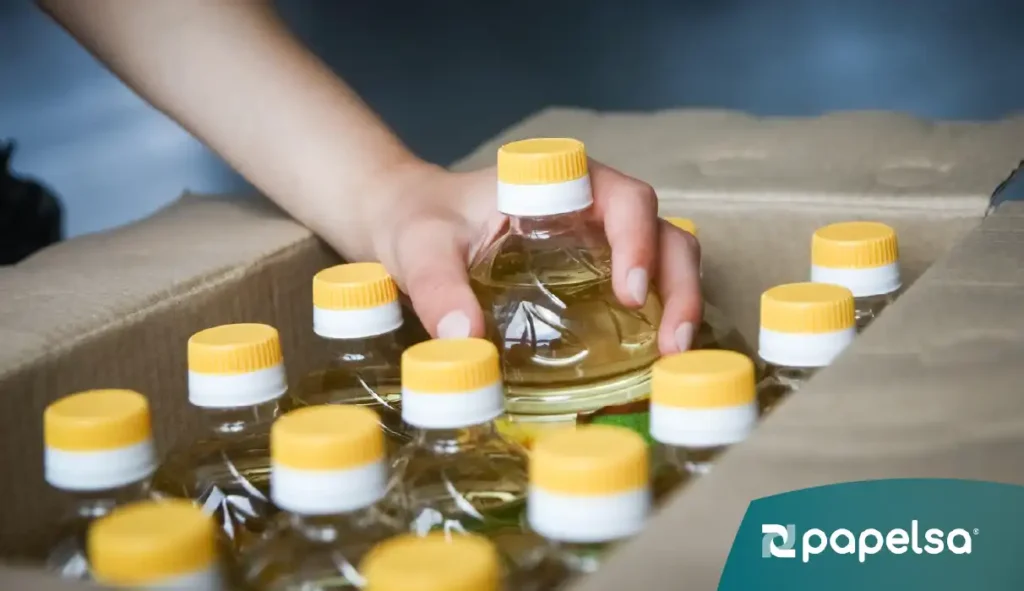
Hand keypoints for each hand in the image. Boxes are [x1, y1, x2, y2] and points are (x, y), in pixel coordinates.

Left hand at [327, 159, 703, 355]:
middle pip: (663, 232)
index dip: (639, 241)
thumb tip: (467, 342)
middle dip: (679, 284)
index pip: (624, 199)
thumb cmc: (422, 221)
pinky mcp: (597, 271)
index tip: (630, 292)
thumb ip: (438, 287)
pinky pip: (647, 285)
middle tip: (671, 342)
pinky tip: (652, 358)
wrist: (412, 222)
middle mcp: (593, 207)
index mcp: (561, 183)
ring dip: (680, 302)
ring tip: (672, 354)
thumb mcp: (422, 249)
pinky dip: (659, 315)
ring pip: (667, 257)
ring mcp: (601, 239)